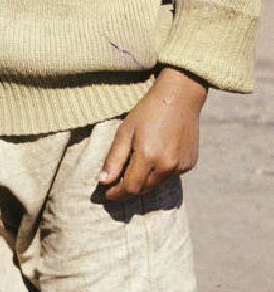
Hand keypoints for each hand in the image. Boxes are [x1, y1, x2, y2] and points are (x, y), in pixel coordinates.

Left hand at [98, 68, 206, 201]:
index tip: (105, 193)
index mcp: (149, 156)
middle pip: (144, 189)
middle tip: (114, 186)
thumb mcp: (125, 131)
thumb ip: (114, 158)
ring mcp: (181, 167)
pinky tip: (153, 159)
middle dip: (128, 190)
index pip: (130, 188)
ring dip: (143, 182)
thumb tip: (102, 182)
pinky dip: (158, 173)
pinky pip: (170, 176)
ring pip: (157, 185)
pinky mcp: (189, 165)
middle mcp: (167, 166)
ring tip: (132, 171)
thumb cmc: (147, 111)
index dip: (116, 194)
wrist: (179, 98)